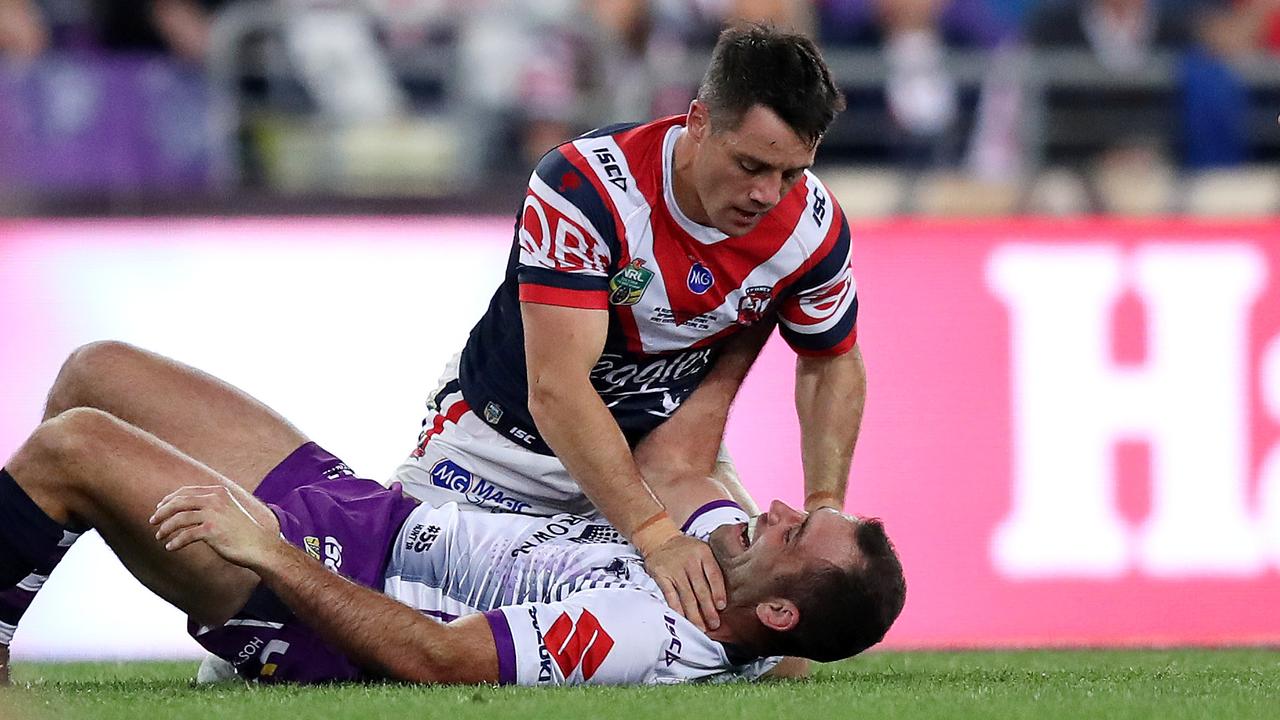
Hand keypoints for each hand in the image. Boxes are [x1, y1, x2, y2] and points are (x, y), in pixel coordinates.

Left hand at [150, 484, 280, 567]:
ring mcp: (213, 514)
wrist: (260, 546)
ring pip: (179, 518)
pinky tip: (171, 547)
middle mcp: (215, 499)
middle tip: (152, 522)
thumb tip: (188, 508)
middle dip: (162, 512)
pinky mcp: (211, 530)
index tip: (159, 508)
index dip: (169, 499)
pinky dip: (175, 542)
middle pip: (179, 502)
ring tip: (159, 536)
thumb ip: (212, 505)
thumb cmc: (244, 532)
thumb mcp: (229, 510)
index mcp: (218, 492)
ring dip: (165, 528)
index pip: (186, 491)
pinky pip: (185, 535)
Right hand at [641, 534, 725, 631]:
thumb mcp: (703, 550)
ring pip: (687, 596)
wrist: (659, 539)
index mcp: (704, 554)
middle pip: (701, 590)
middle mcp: (690, 561)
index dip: (718, 592)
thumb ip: (713, 567)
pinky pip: (671, 596)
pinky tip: (683, 619)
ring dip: (694, 615)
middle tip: (714, 624)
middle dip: (708, 610)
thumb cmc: (686, 549)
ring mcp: (675, 569)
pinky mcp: (662, 576)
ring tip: (701, 627)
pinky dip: (678, 609)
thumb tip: (724, 596)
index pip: (714, 575)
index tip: (721, 607)